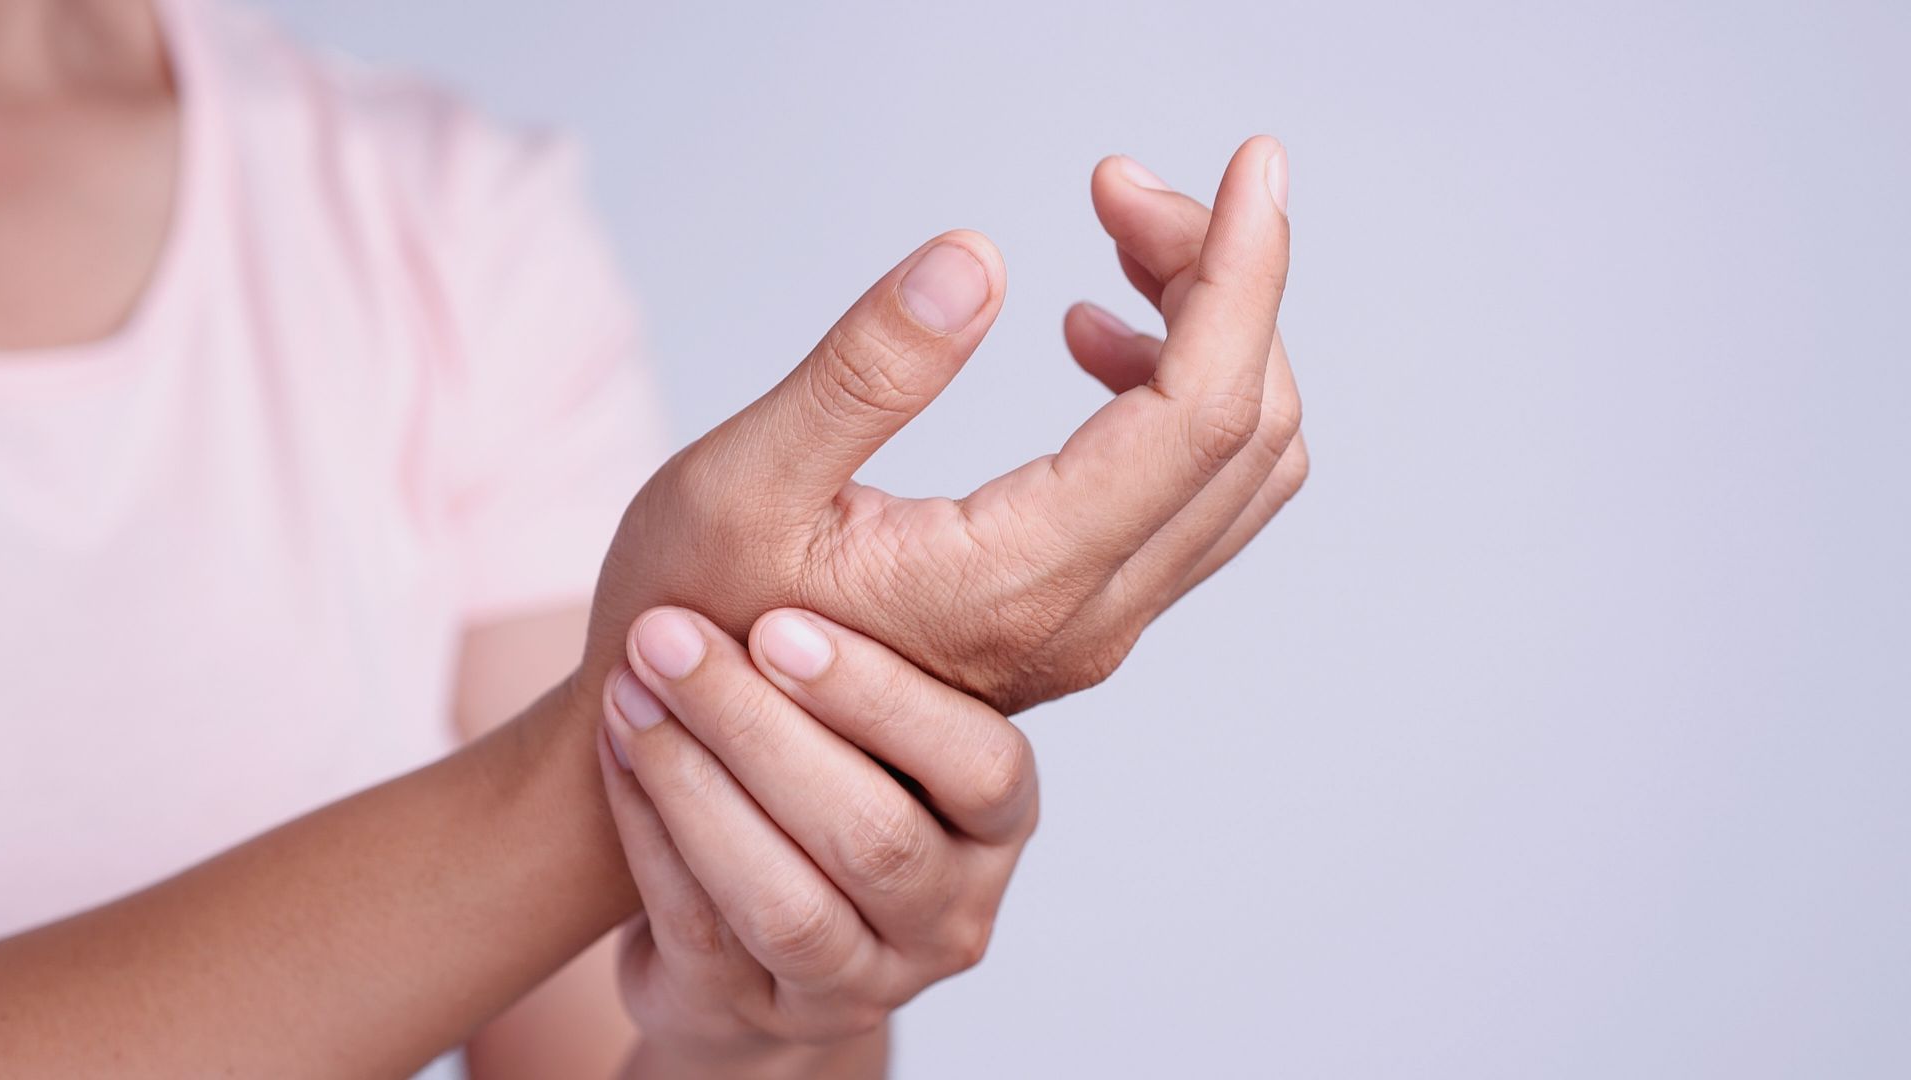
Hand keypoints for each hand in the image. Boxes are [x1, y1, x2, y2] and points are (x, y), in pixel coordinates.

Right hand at [580, 136, 1301, 713]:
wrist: (700, 742)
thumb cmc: (694, 617)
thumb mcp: (742, 481)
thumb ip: (864, 372)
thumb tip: (980, 258)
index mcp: (1014, 580)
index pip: (1200, 413)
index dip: (1241, 276)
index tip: (1250, 164)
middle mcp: (1085, 614)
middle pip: (1245, 424)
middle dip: (1221, 277)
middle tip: (1116, 184)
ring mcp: (1095, 621)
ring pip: (1237, 462)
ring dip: (1212, 331)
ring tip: (1110, 242)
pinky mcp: (1083, 609)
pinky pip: (1192, 491)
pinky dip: (1182, 389)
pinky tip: (1090, 341)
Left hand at [596, 606, 1037, 1072]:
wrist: (763, 922)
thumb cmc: (823, 768)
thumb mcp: (866, 707)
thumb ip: (878, 629)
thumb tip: (829, 466)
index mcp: (996, 820)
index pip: (981, 766)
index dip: (883, 699)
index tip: (782, 624)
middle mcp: (952, 912)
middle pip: (873, 836)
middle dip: (758, 729)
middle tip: (670, 637)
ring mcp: (866, 980)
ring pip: (785, 902)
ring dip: (694, 786)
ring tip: (628, 688)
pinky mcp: (769, 1018)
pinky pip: (703, 933)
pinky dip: (650, 836)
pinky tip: (614, 752)